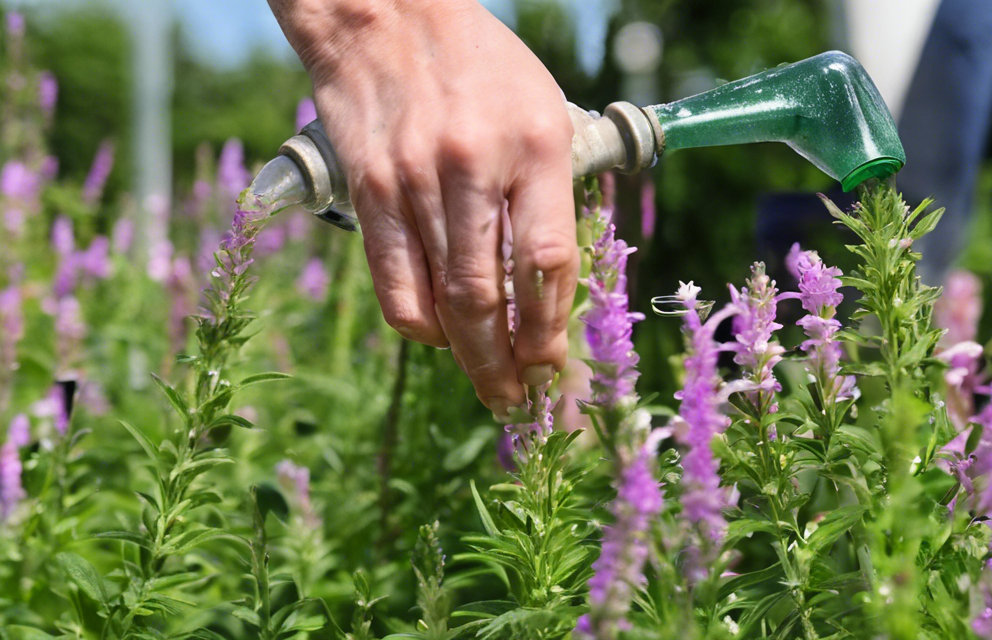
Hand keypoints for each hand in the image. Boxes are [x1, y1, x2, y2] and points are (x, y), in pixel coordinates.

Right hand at [270, 0, 576, 419]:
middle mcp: (473, 168)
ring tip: (489, 386)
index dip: (552, 326)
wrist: (388, 15)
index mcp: (535, 147)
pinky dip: (419, 325)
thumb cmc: (483, 67)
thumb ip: (553, 191)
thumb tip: (553, 285)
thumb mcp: (545, 112)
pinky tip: (439, 338)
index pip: (548, 261)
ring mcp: (415, 183)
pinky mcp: (369, 191)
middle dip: (509, 363)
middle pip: (491, 296)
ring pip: (442, 300)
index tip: (555, 362)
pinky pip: (394, 283)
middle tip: (520, 401)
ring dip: (469, 357)